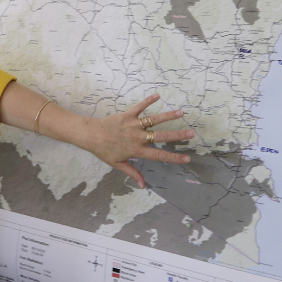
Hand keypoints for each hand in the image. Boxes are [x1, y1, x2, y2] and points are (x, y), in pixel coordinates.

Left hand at [77, 94, 192, 188]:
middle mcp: (137, 137)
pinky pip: (139, 107)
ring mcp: (133, 125)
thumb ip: (132, 173)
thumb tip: (143, 186)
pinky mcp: (127, 115)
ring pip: (153, 120)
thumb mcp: (117, 164)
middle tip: (191, 133)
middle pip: (161, 136)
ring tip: (181, 113)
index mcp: (137, 150)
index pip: (159, 155)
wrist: (90, 135)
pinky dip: (148, 101)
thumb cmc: (103, 151)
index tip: (187, 158)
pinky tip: (157, 95)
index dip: (174, 158)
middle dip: (177, 135)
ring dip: (167, 116)